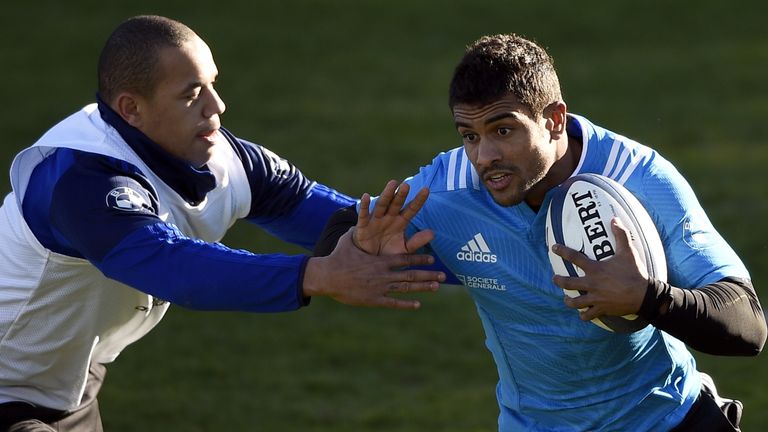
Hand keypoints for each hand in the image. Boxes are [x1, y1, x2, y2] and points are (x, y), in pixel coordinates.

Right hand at [303, 230, 445, 308]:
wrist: (328, 276)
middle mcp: (384, 274)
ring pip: (406, 288)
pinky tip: (418, 305)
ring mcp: (380, 288)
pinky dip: (406, 304)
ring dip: (422, 288)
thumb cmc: (338, 257)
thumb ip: (358, 229)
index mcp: (381, 260)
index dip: (420, 259)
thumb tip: (358, 213)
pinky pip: (393, 302)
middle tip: (443, 276)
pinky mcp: (373, 300)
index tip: (431, 259)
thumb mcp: (350, 240)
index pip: (405, 259)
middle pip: (411, 275)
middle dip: (428, 275)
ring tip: (436, 287)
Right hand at [354, 180, 433, 255]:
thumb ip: (417, 242)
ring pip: (382, 205)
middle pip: (396, 204)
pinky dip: (364, 205)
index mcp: (401, 222)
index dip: (418, 200)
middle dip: (401, 195)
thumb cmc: (389, 253)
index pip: (411, 209)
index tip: (426, 189)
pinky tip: (366, 196)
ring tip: (392, 184)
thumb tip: (432, 234)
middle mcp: (389, 217)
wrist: (371, 261)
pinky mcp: (363, 225)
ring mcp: (376, 220)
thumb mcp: (405, 249)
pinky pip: (364, 214)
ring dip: (387, 194)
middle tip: (406, 185)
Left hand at [551, 218, 647, 320]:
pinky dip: (584, 315)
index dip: (562, 251)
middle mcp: (591, 284)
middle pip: (567, 283)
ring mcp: (595, 298)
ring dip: (569, 301)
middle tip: (555, 279)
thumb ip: (621, 235)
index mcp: (595, 269)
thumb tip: (615, 219)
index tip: (554, 248)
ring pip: (574, 302)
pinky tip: (582, 314)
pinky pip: (588, 315)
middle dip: (558, 280)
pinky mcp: (601, 309)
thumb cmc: (635, 272)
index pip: (573, 257)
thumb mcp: (628, 252)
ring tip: (567, 299)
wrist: (644, 295)